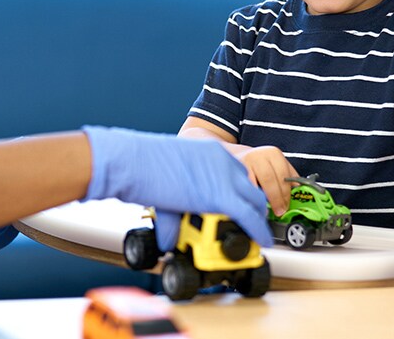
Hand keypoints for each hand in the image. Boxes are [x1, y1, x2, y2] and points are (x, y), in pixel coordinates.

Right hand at [82, 126, 271, 249]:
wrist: (133, 161)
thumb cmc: (142, 167)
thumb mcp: (169, 181)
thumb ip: (175, 210)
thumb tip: (170, 239)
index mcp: (212, 152)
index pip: (239, 175)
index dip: (242, 195)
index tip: (242, 209)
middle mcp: (224, 161)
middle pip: (252, 188)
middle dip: (254, 209)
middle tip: (251, 225)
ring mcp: (225, 176)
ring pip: (255, 202)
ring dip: (256, 221)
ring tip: (254, 236)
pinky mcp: (221, 196)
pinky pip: (249, 216)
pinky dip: (258, 230)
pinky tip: (260, 241)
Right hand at [240, 145, 299, 215]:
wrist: (241, 156)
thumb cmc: (262, 163)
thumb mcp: (277, 164)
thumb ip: (289, 177)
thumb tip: (298, 192)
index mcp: (273, 154)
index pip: (283, 175)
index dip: (286, 193)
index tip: (287, 206)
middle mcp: (258, 156)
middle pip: (269, 179)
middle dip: (276, 198)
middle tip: (279, 211)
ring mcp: (244, 162)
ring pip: (254, 183)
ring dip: (261, 199)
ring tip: (266, 210)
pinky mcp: (233, 171)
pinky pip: (243, 187)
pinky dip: (249, 197)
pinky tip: (253, 204)